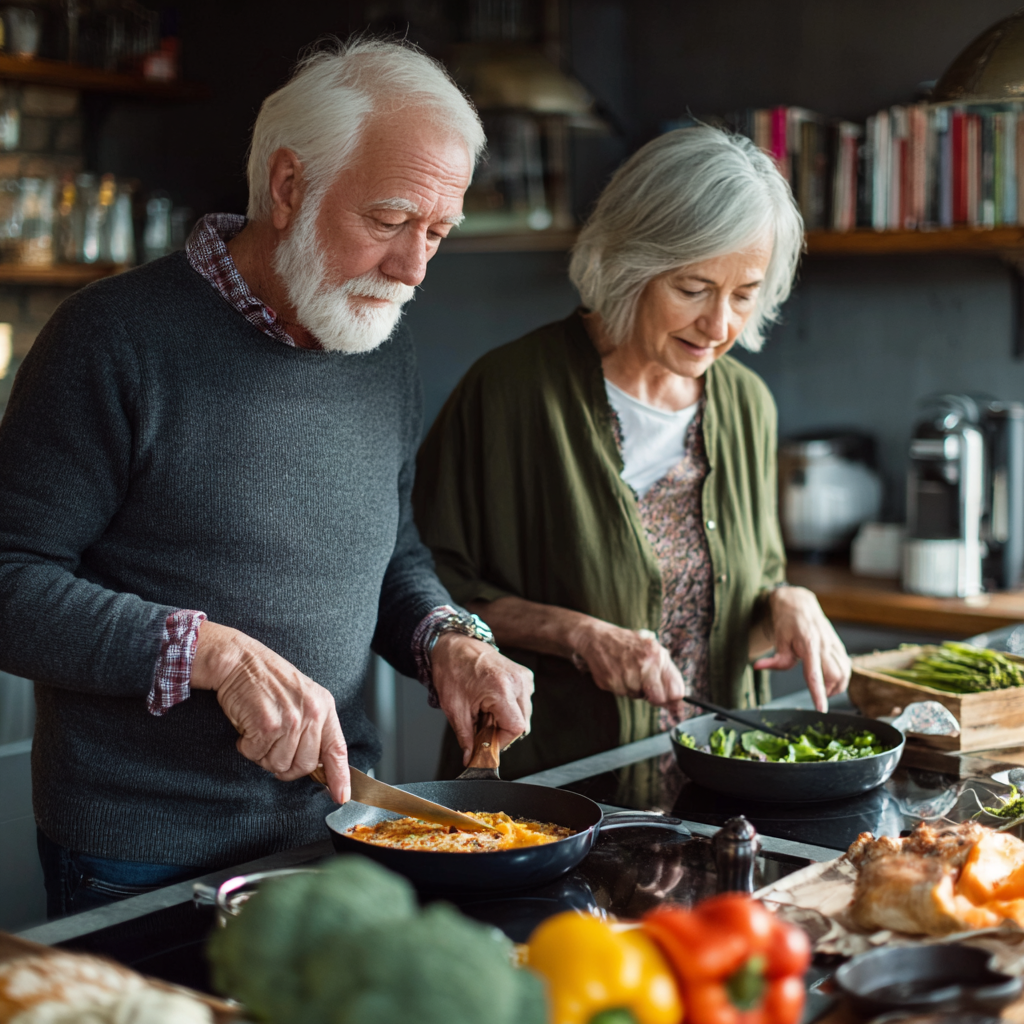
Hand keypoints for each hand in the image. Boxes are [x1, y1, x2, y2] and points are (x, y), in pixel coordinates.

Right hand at [190, 620, 350, 803]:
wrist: (241, 660)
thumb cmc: (268, 681)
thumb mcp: (302, 698)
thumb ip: (312, 728)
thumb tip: (317, 766)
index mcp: (324, 707)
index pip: (337, 749)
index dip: (340, 776)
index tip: (341, 796)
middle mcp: (311, 714)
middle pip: (304, 766)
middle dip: (285, 765)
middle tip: (272, 746)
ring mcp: (291, 720)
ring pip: (279, 765)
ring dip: (264, 755)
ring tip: (259, 732)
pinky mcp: (268, 725)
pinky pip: (257, 755)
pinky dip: (247, 748)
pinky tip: (248, 728)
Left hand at [431, 633, 533, 765]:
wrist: (455, 646)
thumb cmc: (452, 671)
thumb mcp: (455, 709)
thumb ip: (466, 737)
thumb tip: (470, 758)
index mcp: (501, 689)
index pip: (516, 729)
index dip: (501, 741)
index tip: (486, 742)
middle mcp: (517, 682)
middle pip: (523, 723)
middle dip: (502, 731)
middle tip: (482, 725)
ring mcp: (523, 677)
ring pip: (524, 714)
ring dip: (506, 719)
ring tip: (486, 710)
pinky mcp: (524, 675)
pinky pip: (524, 702)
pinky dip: (510, 708)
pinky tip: (493, 702)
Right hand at [570, 618, 685, 712]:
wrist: (598, 638)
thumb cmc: (629, 644)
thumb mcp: (654, 649)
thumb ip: (669, 674)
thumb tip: (678, 702)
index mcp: (658, 656)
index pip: (676, 691)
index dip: (674, 699)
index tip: (672, 703)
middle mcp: (644, 665)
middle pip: (658, 699)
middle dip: (655, 697)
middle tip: (648, 687)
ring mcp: (626, 674)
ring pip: (638, 696)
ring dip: (635, 688)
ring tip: (628, 671)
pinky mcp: (611, 682)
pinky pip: (622, 694)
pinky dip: (621, 686)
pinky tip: (618, 672)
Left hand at [753, 586, 849, 711]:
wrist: (799, 603)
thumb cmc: (788, 621)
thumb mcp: (778, 638)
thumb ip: (775, 658)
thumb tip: (758, 667)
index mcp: (808, 644)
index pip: (815, 674)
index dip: (818, 693)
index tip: (821, 708)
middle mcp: (825, 644)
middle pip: (836, 676)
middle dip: (828, 690)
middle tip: (817, 692)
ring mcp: (834, 644)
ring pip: (845, 673)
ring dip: (837, 685)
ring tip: (823, 686)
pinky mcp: (839, 645)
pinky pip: (847, 666)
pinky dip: (841, 676)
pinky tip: (829, 676)